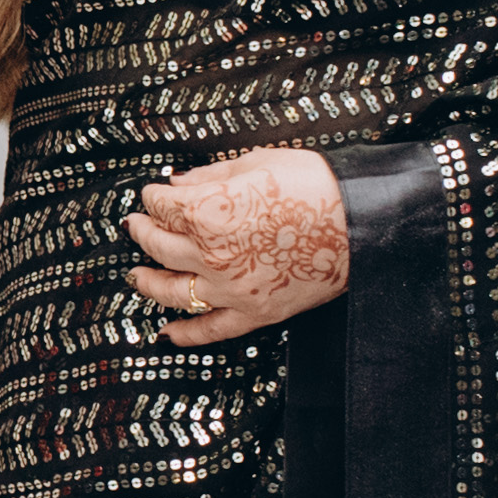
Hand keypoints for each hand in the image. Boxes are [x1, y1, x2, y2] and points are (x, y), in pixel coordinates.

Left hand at [123, 146, 351, 346]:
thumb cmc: (317, 187)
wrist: (362, 221)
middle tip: (136, 226)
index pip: (163, 205)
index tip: (153, 194)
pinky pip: (210, 330)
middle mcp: (212, 255)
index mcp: (208, 211)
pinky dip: (185, 335)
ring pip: (171, 291)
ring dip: (147, 282)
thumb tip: (181, 181)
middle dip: (143, 232)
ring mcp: (231, 288)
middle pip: (159, 245)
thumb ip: (210, 175)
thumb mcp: (257, 163)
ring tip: (136, 275)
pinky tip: (167, 334)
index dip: (153, 196)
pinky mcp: (255, 312)